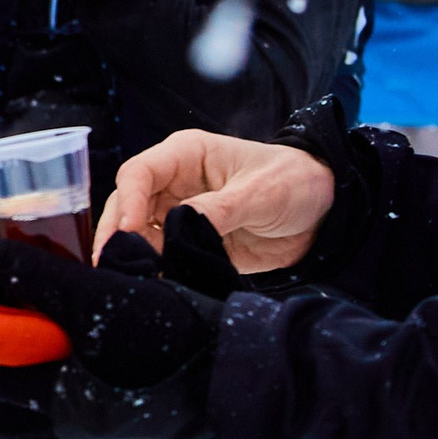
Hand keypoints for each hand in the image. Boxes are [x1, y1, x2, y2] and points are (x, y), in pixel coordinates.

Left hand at [0, 234, 218, 388]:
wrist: (242, 363)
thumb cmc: (174, 337)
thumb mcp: (99, 299)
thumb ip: (39, 279)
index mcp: (58, 399)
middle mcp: (70, 403)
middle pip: (11, 351)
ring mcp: (94, 392)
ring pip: (42, 344)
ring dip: (27, 305)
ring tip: (13, 263)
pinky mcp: (116, 376)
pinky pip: (74, 343)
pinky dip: (61, 311)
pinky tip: (65, 278)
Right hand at [97, 130, 335, 273]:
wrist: (324, 215)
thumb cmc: (294, 182)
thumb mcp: (260, 193)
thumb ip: (218, 209)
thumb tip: (176, 227)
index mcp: (185, 156)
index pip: (139, 174)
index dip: (128, 203)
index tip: (128, 233)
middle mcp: (173, 183)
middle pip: (126, 205)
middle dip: (116, 233)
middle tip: (114, 264)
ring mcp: (178, 214)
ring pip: (136, 234)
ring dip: (133, 255)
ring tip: (133, 277)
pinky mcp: (190, 241)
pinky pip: (161, 255)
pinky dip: (154, 269)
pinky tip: (153, 282)